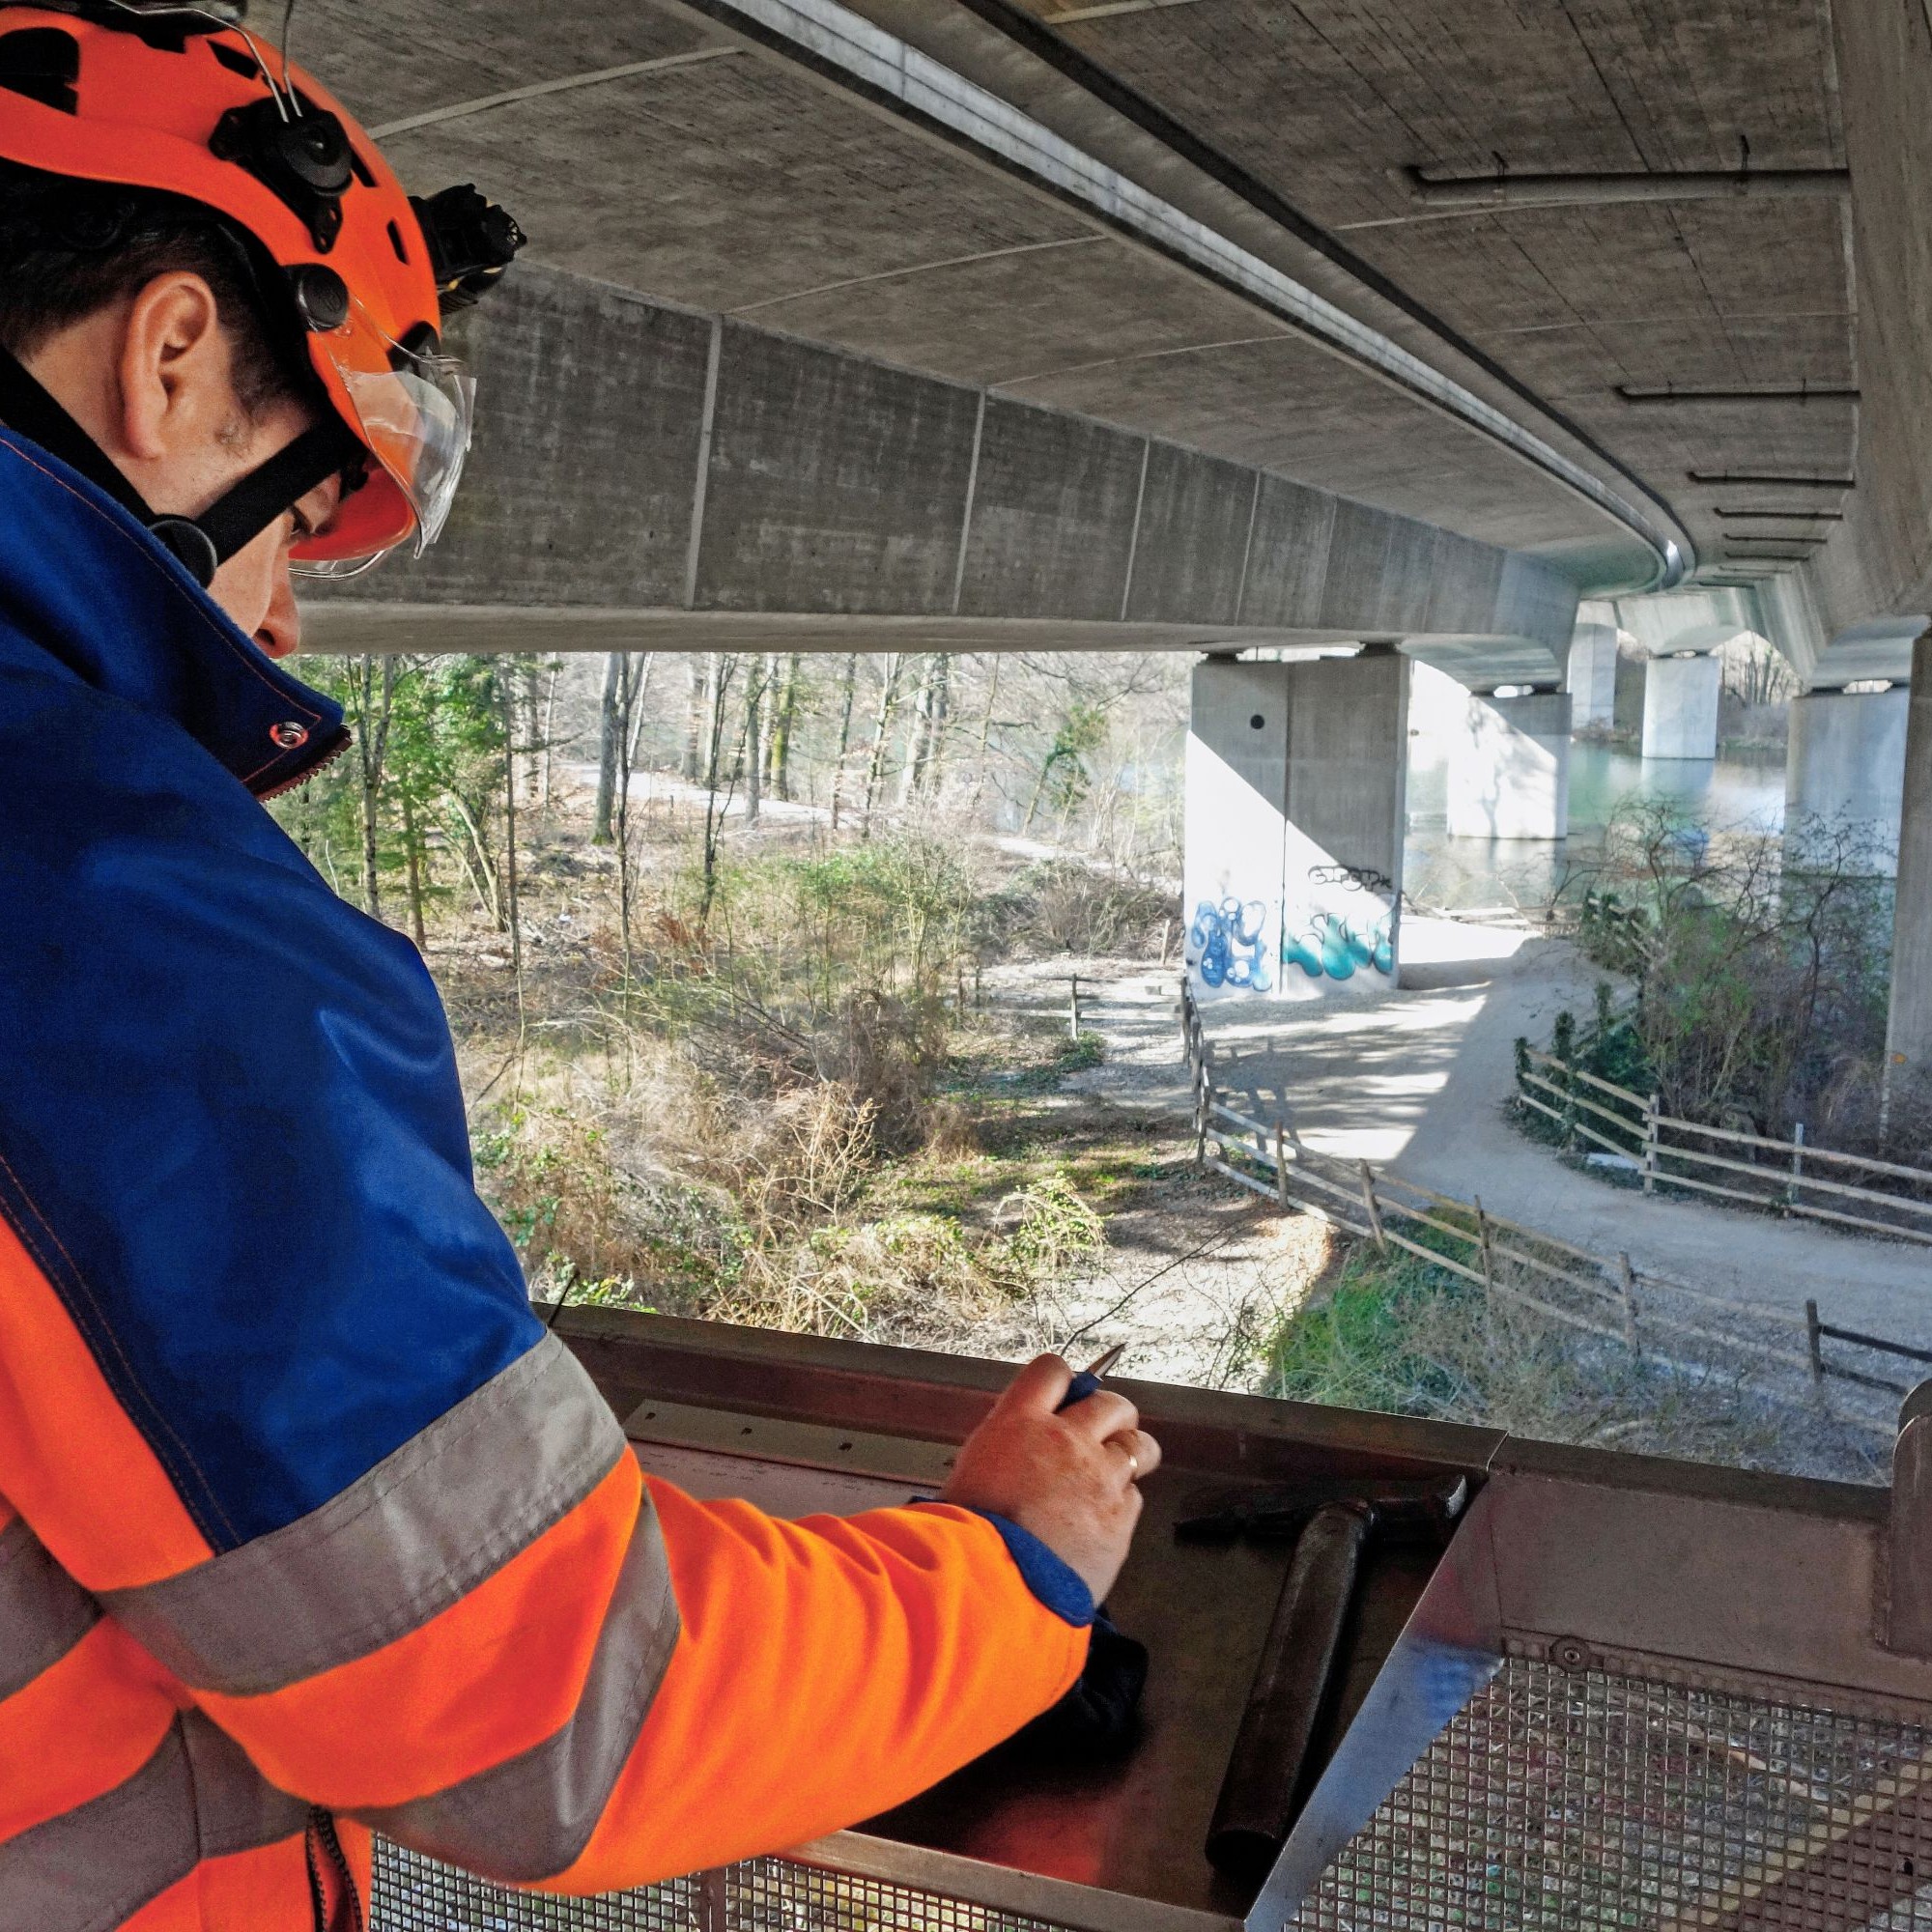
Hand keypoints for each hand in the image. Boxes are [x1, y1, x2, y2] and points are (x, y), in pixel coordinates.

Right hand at [941, 1354, 1160, 1604]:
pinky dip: (1122, 1504)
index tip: (1066, 1394)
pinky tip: (1101, 1520)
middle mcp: (1067, 1439)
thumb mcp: (972, 1470)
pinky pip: (1135, 1497)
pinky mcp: (1121, 1517)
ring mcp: (1100, 1477)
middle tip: (1103, 1431)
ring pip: (1140, 1445)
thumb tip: (1025, 1443)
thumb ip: (1008, 1445)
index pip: (1052, 1369)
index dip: (1063, 1380)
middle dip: (1111, 1413)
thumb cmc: (967, 1535)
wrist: (991, 1586)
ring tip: (1116, 1471)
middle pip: (1111, 1402)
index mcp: (1020, 1422)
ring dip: (1131, 1453)